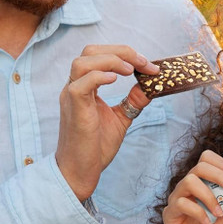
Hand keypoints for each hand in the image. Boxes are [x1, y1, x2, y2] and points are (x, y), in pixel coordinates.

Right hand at [55, 44, 158, 201]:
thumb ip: (133, 101)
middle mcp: (74, 87)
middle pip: (90, 51)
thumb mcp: (120, 118)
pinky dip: (99, 77)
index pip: (99, 55)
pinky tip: (116, 80)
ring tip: (130, 70)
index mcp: (84, 87)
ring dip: (110, 60)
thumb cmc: (95, 147)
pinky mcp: (74, 109)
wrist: (81, 172)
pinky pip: (80, 84)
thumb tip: (151, 86)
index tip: (149, 65)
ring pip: (82, 62)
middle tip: (143, 63)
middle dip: (120, 51)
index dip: (125, 54)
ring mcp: (71, 97)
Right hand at [163, 151, 222, 223]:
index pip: (206, 160)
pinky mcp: (170, 214)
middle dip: (219, 175)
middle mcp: (188, 188)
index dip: (220, 162)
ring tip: (219, 213)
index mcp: (203, 184)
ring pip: (189, 181)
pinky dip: (198, 211)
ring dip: (209, 196)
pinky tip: (207, 222)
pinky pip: (181, 203)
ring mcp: (177, 200)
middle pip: (199, 166)